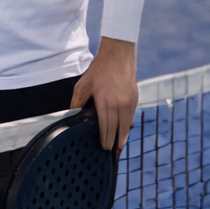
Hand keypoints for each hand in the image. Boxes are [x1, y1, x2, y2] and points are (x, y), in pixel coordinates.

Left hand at [70, 37, 138, 155]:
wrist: (118, 55)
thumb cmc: (99, 69)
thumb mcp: (83, 85)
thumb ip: (77, 102)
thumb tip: (74, 115)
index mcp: (105, 102)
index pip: (105, 127)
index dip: (105, 139)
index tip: (103, 148)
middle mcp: (119, 104)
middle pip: (117, 129)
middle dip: (113, 142)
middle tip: (110, 153)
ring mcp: (129, 102)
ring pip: (127, 125)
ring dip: (123, 138)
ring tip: (118, 148)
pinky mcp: (135, 99)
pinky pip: (131, 117)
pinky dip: (128, 127)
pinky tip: (124, 133)